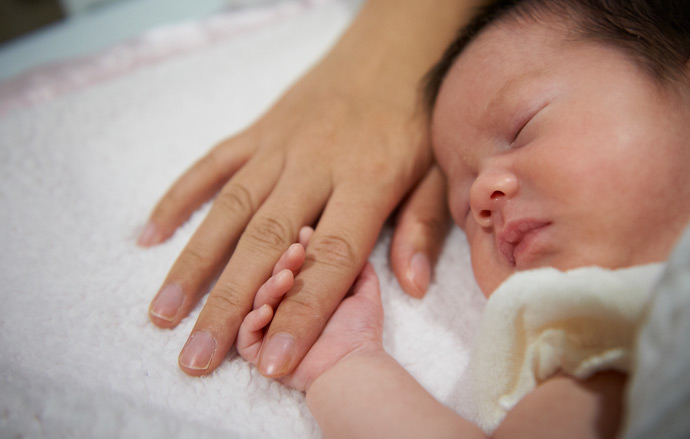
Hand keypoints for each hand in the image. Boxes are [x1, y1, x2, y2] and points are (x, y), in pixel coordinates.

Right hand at [140, 10, 451, 378]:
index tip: (274, 359)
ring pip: (230, 208)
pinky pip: (213, 164)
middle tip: (197, 354)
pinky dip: (180, 196)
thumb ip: (420, 227)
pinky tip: (151, 234)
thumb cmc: (416, 119)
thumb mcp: (434, 172)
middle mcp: (315, 165)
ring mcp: (280, 145)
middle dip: (231, 303)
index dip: (303, 312)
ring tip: (164, 311)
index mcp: (366, 181)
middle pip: (266, 242)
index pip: (330, 258)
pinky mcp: (258, 130)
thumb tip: (411, 286)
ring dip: (194, 262)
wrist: (391, 52)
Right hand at [237, 233, 383, 392]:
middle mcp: (283, 312)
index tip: (305, 234)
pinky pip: (245, 338)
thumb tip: (355, 248)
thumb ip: (359, 269)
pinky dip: (251, 322)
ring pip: (255, 303)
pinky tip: (266, 311)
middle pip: (270, 281)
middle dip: (281, 263)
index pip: (290, 268)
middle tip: (296, 252)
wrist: (354, 365)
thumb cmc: (359, 331)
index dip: (296, 250)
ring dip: (267, 288)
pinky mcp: (261, 355)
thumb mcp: (363, 292)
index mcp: (303, 297)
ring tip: (286, 278)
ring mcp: (270, 332)